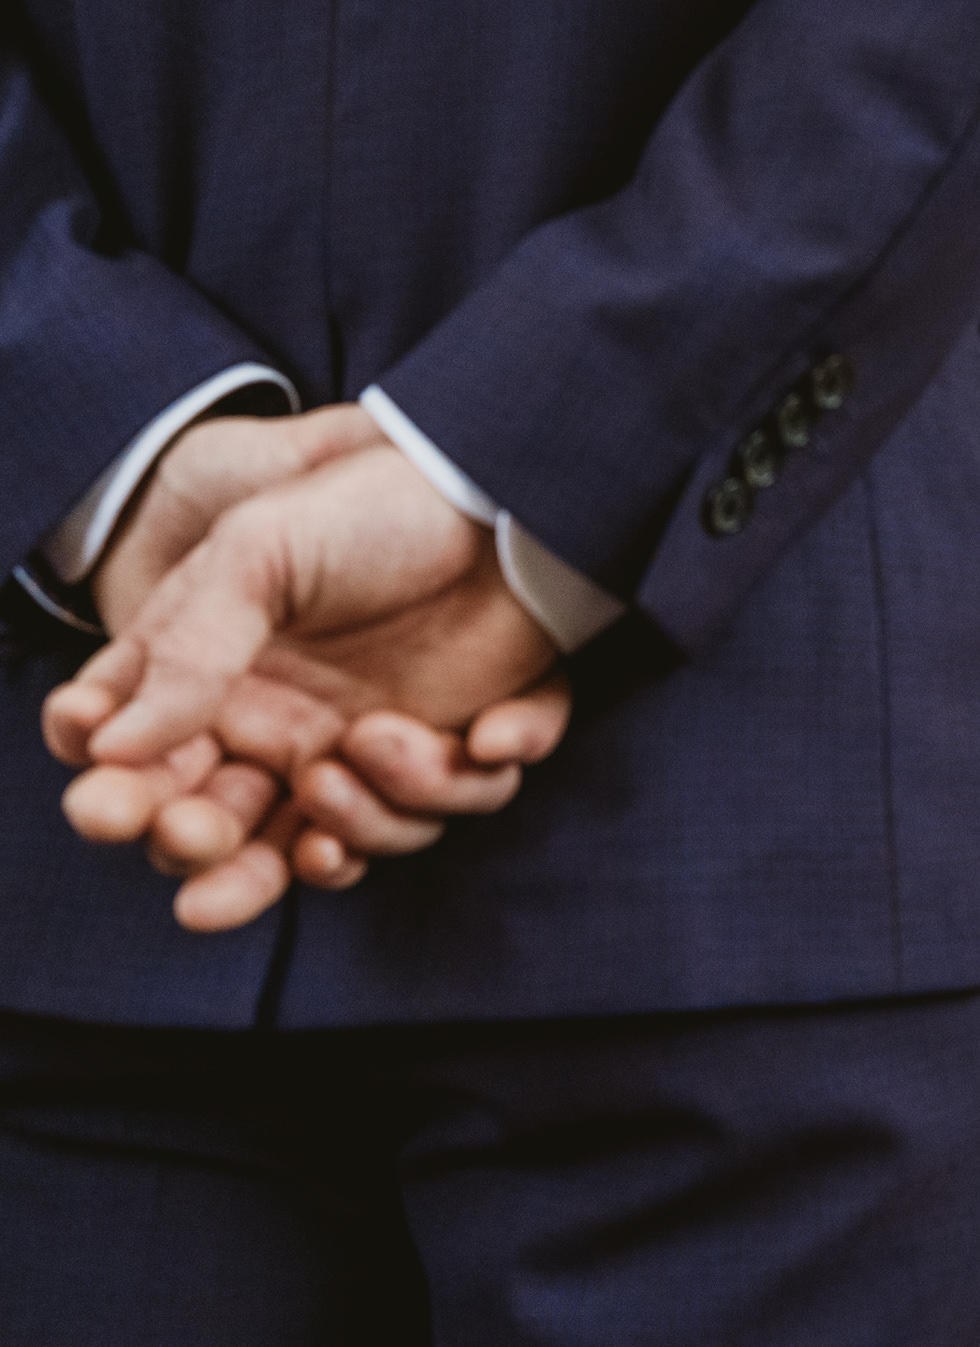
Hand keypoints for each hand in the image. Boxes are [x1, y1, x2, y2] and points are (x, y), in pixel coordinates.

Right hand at [46, 442, 560, 928]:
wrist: (495, 495)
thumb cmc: (368, 510)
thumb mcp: (258, 553)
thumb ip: (188, 648)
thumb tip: (110, 744)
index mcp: (214, 683)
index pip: (142, 770)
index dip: (117, 800)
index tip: (113, 805)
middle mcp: (285, 730)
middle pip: (230, 841)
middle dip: (215, 859)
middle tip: (203, 830)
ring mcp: (370, 749)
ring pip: (345, 842)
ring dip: (357, 817)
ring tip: (368, 737)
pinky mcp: (456, 748)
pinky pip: (457, 806)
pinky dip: (464, 782)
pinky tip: (484, 736)